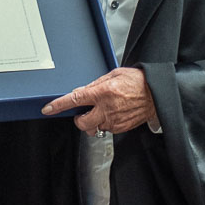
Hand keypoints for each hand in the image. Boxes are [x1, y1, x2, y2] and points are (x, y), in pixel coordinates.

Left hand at [41, 67, 158, 135]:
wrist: (156, 93)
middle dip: (79, 119)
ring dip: (93, 122)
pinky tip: (112, 114)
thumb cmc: (137, 81)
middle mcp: (107, 108)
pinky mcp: (121, 128)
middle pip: (82, 123)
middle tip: (83, 112)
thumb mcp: (113, 75)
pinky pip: (106, 129)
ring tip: (101, 112)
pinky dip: (104, 123)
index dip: (59, 105)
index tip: (48, 109)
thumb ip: (94, 85)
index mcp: (103, 92)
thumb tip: (80, 92)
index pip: (75, 100)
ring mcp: (114, 120)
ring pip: (93, 128)